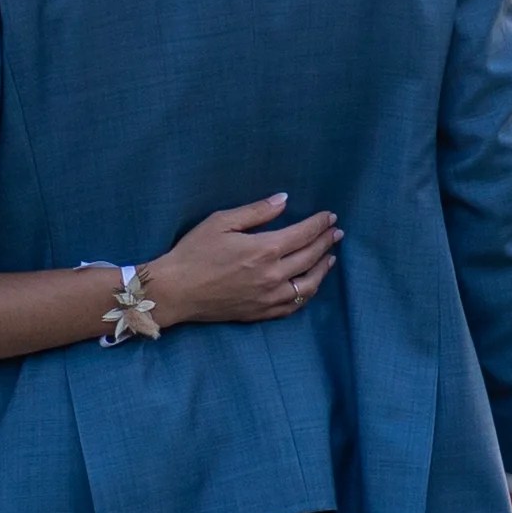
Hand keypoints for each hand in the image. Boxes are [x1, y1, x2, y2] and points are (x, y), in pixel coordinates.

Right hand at [150, 195, 341, 329]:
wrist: (175, 291)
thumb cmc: (193, 253)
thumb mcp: (221, 222)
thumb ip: (257, 211)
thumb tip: (284, 200)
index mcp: (264, 250)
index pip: (304, 234)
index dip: (319, 224)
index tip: (330, 217)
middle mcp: (273, 276)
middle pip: (311, 257)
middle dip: (326, 242)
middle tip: (336, 233)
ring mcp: (269, 298)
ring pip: (308, 285)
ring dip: (323, 269)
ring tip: (330, 257)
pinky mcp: (261, 313)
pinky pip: (293, 305)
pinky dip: (307, 293)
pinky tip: (310, 284)